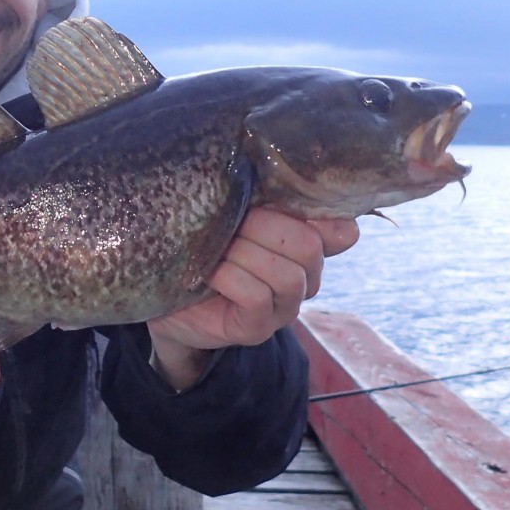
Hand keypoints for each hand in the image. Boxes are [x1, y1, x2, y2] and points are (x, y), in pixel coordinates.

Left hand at [147, 209, 358, 389]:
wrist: (168, 293)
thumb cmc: (206, 246)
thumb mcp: (236, 214)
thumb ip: (264, 200)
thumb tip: (285, 180)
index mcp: (306, 246)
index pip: (341, 232)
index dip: (317, 215)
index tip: (273, 202)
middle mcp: (305, 278)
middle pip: (310, 248)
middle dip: (264, 228)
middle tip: (231, 224)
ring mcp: (284, 308)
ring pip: (288, 276)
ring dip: (245, 255)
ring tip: (217, 250)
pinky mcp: (258, 329)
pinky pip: (257, 298)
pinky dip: (230, 278)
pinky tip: (210, 274)